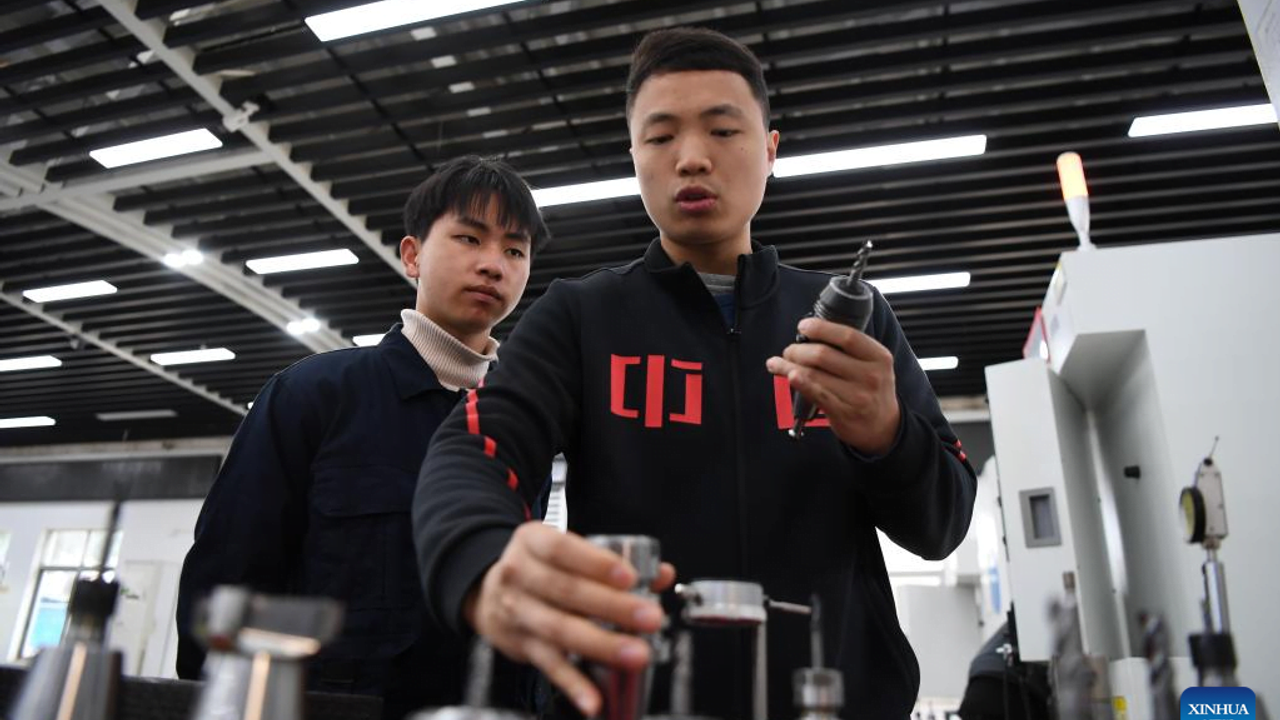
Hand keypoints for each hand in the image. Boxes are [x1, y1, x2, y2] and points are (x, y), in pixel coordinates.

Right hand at [463, 522, 676, 715]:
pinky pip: (550, 666)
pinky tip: (594, 699)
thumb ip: (614, 561)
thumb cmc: (539, 568)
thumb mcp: (566, 551)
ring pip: (560, 629)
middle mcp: (520, 575)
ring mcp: (519, 612)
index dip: (596, 563)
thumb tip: (660, 574)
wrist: (489, 594)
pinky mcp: (522, 646)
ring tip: (636, 654)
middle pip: (567, 591)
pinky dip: (573, 684)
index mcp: (533, 542)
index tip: (629, 577)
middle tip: (649, 617)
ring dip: (601, 644)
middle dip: (612, 606)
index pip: (563, 549)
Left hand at [766, 317, 900, 454]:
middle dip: (798, 350)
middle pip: (824, 355)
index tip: (804, 326)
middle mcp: (871, 376)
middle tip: (789, 350)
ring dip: (789, 366)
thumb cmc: (871, 390)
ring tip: (777, 363)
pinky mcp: (844, 413)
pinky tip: (788, 375)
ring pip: (814, 374)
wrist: (882, 426)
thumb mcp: (873, 365)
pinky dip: (798, 382)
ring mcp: (858, 396)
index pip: (848, 336)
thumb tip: (811, 335)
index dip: (821, 328)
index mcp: (879, 357)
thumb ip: (850, 349)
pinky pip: (815, 393)